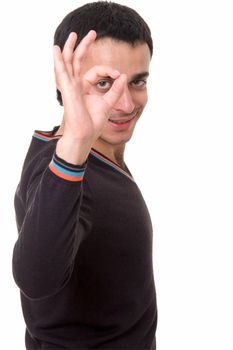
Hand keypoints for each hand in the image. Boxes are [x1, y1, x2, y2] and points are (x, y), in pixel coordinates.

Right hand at [53, 31, 125, 163]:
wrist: (84, 136)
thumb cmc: (93, 123)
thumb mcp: (108, 104)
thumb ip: (115, 90)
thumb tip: (123, 76)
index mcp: (84, 88)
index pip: (95, 71)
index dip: (108, 70)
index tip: (119, 76)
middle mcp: (75, 85)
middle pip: (77, 61)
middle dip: (84, 46)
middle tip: (92, 33)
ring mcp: (70, 87)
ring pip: (68, 63)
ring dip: (69, 48)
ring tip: (72, 35)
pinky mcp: (67, 91)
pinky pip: (62, 73)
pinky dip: (59, 61)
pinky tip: (56, 50)